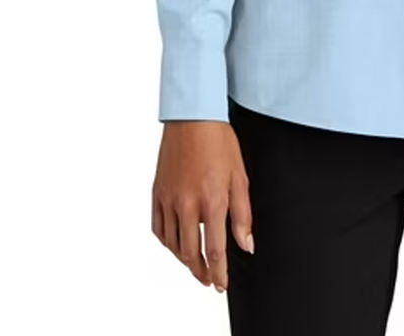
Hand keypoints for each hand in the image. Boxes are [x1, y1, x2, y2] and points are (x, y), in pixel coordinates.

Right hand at [151, 120, 253, 291]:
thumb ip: (243, 215)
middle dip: (201, 273)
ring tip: (196, 264)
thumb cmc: (219, 143)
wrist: (193, 119)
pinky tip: (176, 243)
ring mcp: (169, 200)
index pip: (214, 251)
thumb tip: (246, 244)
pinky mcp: (157, 193)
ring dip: (184, 260)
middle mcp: (187, 205)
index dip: (219, 274)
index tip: (221, 284)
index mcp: (211, 201)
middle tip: (210, 281)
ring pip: (172, 245)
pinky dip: (167, 242)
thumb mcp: (239, 177)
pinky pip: (158, 228)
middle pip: (190, 254)